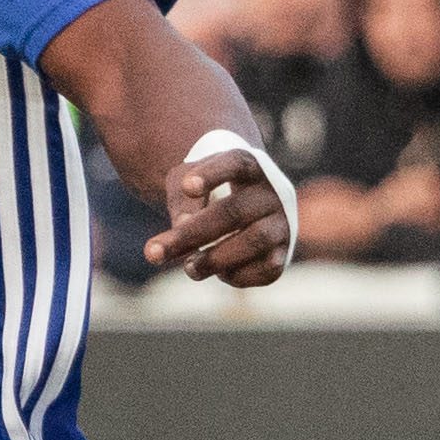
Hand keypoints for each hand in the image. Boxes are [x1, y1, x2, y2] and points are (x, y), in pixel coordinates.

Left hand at [157, 143, 291, 287]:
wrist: (246, 207)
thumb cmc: (209, 191)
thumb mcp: (187, 184)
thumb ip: (181, 201)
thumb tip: (183, 226)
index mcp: (249, 166)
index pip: (235, 163)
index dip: (212, 174)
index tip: (187, 186)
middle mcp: (271, 193)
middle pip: (234, 211)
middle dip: (192, 234)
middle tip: (154, 253)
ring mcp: (282, 224)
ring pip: (255, 240)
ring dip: (217, 258)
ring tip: (189, 268)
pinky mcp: (284, 254)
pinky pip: (267, 269)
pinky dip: (239, 276)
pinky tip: (220, 274)